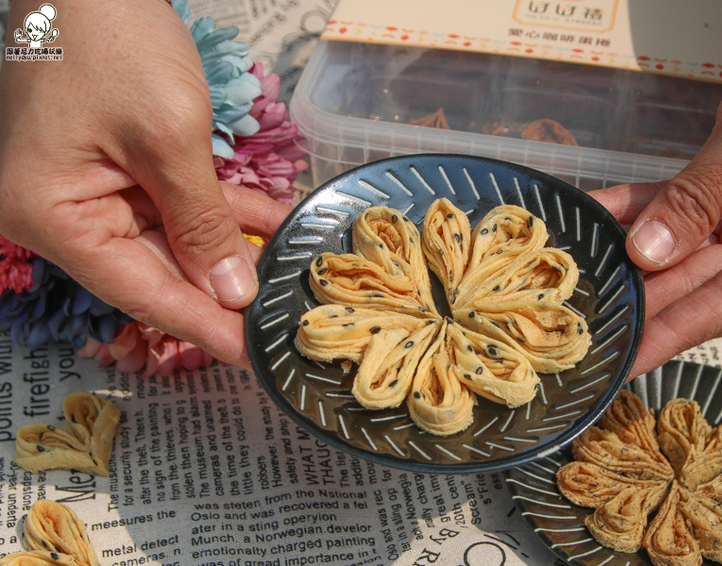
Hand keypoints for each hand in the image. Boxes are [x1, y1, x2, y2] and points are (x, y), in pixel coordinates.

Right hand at [0, 0, 291, 368]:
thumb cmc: (110, 40)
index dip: (201, 326)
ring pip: (172, 238)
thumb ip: (201, 220)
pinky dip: (220, 209)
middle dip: (223, 288)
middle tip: (278, 318)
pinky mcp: (118, 167)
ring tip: (286, 272)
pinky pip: (174, 201)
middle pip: (156, 269)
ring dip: (230, 247)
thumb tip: (230, 290)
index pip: (139, 291)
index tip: (249, 355)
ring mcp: (90, 189)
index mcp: (53, 215)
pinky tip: (271, 221)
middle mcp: (65, 213)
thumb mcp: (167, 135)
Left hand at [592, 0, 721, 378]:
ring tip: (576, 272)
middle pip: (700, 279)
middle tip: (579, 321)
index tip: (620, 364)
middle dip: (638, 297)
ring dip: (630, 251)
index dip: (667, 336)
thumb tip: (650, 254)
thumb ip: (703, 196)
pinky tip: (597, 215)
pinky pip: (684, 200)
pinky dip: (643, 206)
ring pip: (684, 242)